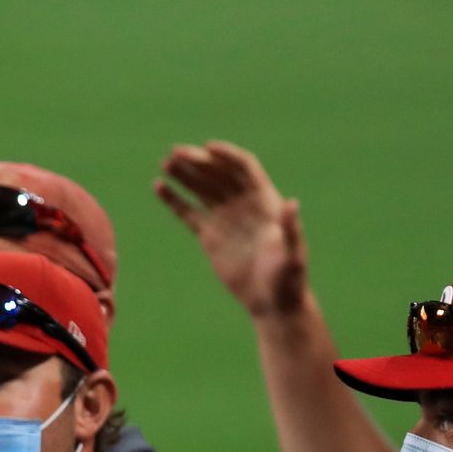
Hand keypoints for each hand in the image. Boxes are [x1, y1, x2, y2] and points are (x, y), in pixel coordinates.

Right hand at [156, 142, 308, 317]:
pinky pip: (188, 212)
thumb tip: (291, 202)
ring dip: (184, 174)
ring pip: (202, 188)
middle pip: (218, 173)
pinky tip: (159, 186)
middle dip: (198, 162)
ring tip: (166, 163)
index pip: (244, 168)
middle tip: (176, 153)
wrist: (271, 302)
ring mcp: (225, 218)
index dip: (227, 156)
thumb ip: (291, 229)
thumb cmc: (287, 279)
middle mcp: (244, 204)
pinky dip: (174, 199)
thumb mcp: (293, 254)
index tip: (208, 149)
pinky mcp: (209, 235)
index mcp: (265, 201)